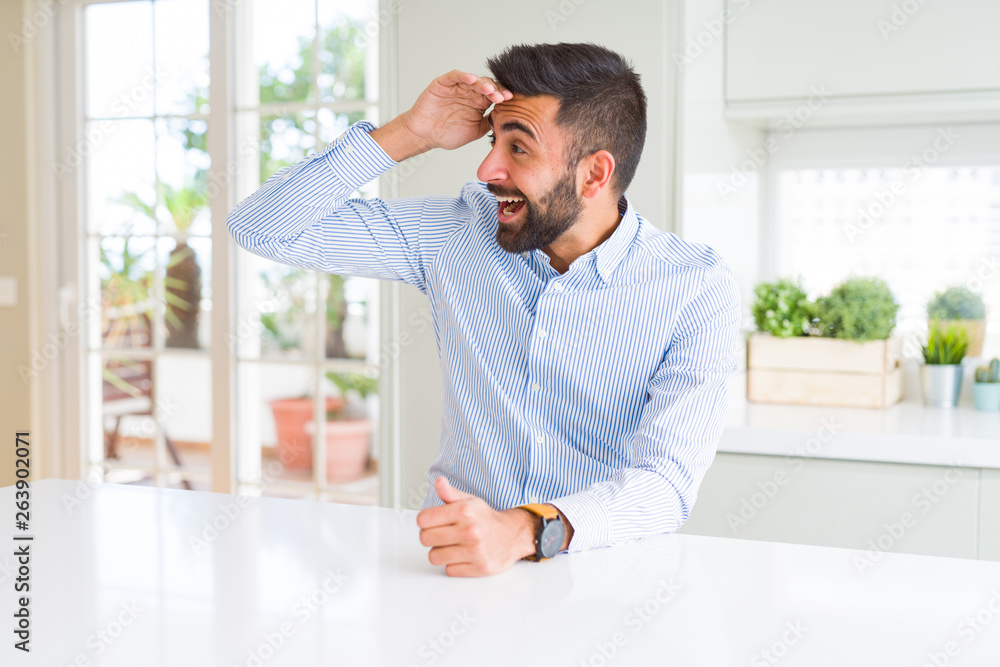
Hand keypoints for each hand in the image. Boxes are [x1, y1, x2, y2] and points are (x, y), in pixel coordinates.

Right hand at [403, 70, 511, 151]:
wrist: (425, 135)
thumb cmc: (447, 134)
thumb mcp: (475, 131)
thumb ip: (489, 123)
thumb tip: (507, 120)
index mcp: (478, 103)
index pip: (494, 95)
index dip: (502, 96)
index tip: (511, 101)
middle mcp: (469, 93)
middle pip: (486, 86)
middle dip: (495, 90)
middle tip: (502, 97)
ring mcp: (457, 87)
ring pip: (473, 80)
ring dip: (482, 83)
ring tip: (489, 90)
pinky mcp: (443, 83)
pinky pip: (454, 76)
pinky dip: (463, 76)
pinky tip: (472, 79)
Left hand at [416, 477, 534, 576]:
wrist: (512, 535)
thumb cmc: (485, 519)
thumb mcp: (469, 501)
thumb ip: (450, 493)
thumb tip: (439, 482)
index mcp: (464, 511)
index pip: (423, 520)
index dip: (425, 521)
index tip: (432, 522)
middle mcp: (470, 530)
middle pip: (425, 539)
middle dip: (430, 537)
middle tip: (441, 534)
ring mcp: (475, 551)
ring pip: (434, 557)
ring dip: (440, 552)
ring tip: (452, 546)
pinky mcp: (479, 568)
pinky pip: (449, 570)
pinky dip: (453, 564)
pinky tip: (463, 556)